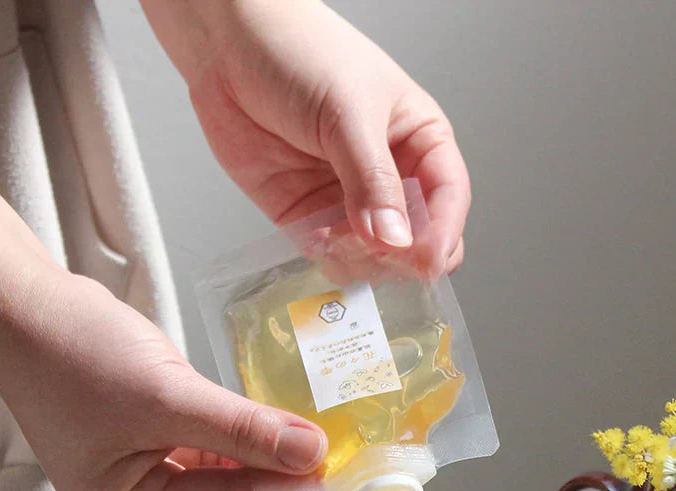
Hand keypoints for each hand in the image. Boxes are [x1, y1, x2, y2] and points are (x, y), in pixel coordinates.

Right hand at [0, 271, 326, 490]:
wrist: (25, 308)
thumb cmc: (74, 353)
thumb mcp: (169, 396)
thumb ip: (244, 430)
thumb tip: (313, 456)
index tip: (315, 460)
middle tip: (288, 452)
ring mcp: (145, 481)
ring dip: (254, 467)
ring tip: (271, 426)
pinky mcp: (155, 450)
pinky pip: (211, 465)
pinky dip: (236, 445)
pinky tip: (247, 417)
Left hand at [143, 0, 470, 276]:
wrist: (227, 43)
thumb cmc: (299, 52)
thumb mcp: (348, 111)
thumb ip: (372, 179)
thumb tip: (394, 238)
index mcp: (419, 143)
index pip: (448, 199)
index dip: (443, 233)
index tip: (426, 258)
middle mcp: (391, 178)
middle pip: (419, 240)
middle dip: (404, 255)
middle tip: (382, 252)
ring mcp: (352, 203)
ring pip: (378, 259)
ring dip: (364, 262)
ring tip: (342, 240)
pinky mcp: (312, 218)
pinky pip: (334, 258)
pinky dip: (332, 262)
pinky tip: (322, 244)